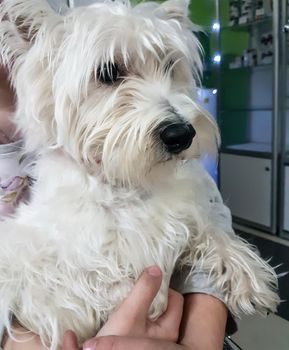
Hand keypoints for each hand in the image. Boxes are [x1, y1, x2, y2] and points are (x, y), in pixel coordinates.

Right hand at [62, 266, 183, 348]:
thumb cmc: (117, 340)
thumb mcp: (130, 312)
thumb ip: (145, 290)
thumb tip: (156, 269)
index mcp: (169, 330)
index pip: (175, 299)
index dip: (162, 288)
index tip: (146, 284)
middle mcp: (165, 336)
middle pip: (164, 305)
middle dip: (151, 294)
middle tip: (135, 291)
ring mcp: (152, 339)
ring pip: (152, 312)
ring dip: (141, 302)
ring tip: (127, 299)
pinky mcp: (139, 340)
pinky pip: (142, 320)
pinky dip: (134, 312)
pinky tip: (122, 312)